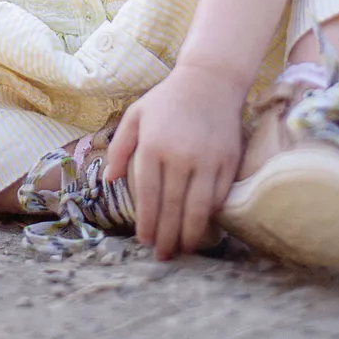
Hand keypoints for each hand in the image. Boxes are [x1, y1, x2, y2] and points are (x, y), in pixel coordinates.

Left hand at [103, 64, 243, 260]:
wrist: (210, 81)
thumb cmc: (168, 99)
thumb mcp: (135, 115)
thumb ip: (119, 147)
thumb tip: (109, 180)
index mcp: (154, 146)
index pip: (148, 195)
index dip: (147, 222)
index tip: (144, 241)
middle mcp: (180, 155)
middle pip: (172, 207)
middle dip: (167, 237)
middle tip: (163, 257)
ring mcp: (208, 159)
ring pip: (198, 208)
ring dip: (190, 234)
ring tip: (184, 250)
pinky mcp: (228, 161)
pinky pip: (219, 196)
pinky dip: (211, 215)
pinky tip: (203, 226)